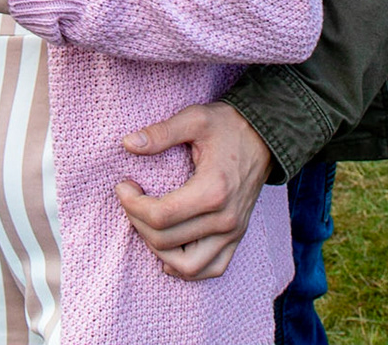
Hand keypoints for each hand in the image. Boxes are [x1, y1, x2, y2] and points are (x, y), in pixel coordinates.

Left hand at [115, 102, 273, 280]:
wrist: (264, 136)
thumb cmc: (228, 126)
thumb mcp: (195, 119)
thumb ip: (162, 132)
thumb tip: (128, 143)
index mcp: (213, 190)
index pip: (160, 215)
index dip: (132, 204)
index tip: (123, 186)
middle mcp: (225, 218)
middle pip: (166, 241)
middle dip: (137, 221)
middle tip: (130, 199)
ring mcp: (233, 232)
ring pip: (187, 265)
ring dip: (158, 250)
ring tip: (146, 224)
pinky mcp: (236, 237)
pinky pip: (211, 269)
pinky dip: (187, 269)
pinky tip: (168, 253)